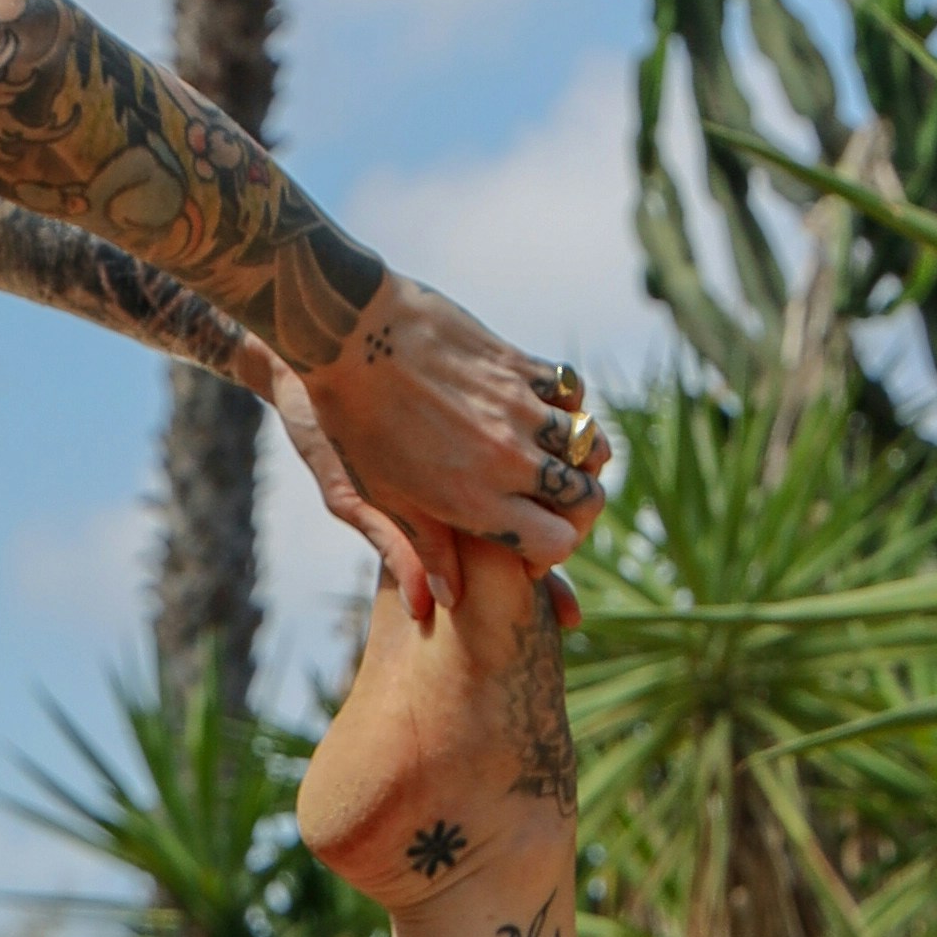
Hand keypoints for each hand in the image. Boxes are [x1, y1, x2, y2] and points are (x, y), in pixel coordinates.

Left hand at [272, 282, 606, 620]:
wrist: (347, 337)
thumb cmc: (354, 423)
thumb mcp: (381, 495)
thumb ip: (422, 548)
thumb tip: (446, 600)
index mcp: (476, 502)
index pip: (556, 543)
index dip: (552, 551)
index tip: (530, 543)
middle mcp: (509, 460)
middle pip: (586, 498)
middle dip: (579, 508)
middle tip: (552, 502)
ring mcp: (520, 409)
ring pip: (590, 444)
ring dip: (580, 455)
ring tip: (554, 456)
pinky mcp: (519, 364)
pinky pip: (571, 391)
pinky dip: (569, 404)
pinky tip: (545, 407)